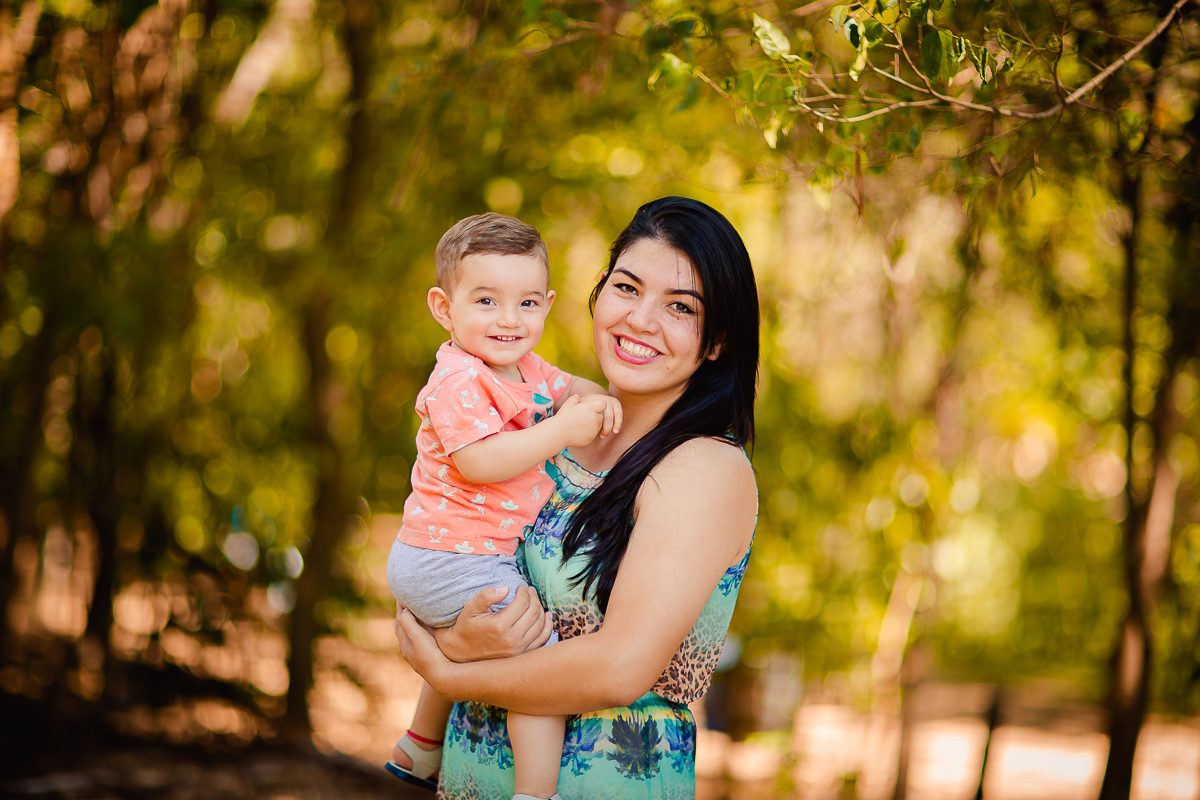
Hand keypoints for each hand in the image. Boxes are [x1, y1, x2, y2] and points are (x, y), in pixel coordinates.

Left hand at [394, 605, 453, 688]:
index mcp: (404, 644)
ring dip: (410, 624)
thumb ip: (408, 623)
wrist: (443, 677)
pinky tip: (426, 631)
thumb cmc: (430, 656)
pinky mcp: (429, 656)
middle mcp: (409, 650)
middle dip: (403, 616)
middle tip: (404, 603)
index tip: (401, 595)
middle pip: (403, 628)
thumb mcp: (416, 637)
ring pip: (411, 635)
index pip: (399, 621)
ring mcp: (419, 654)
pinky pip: (421, 639)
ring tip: (410, 616)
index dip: (400, 608)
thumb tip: (404, 611)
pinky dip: (420, 631)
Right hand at [433, 585, 553, 660]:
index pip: (522, 603)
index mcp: (500, 625)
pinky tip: (546, 616)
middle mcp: (511, 639)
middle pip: (533, 613)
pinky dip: (547, 627)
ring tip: (535, 601)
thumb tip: (505, 588)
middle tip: (530, 591)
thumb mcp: (470, 608)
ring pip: (540, 625)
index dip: (524, 592)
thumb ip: (486, 595)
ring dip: (540, 609)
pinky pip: (542, 640)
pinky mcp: (521, 655)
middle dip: (534, 598)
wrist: (461, 652)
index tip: (522, 587)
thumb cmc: (466, 626)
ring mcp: (518, 649)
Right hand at [553, 394, 618, 447]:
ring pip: (599, 424)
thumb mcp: (568, 404)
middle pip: (602, 415)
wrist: (558, 433)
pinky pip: (594, 433)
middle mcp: (595, 419)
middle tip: (584, 415)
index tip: (590, 407)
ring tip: (581, 423)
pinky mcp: (591, 438)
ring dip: (594, 423)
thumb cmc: (563, 417)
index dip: (597, 405)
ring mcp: (594, 430)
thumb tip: (578, 396)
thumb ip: (575, 398)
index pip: (603, 404)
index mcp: (590, 409)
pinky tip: (579, 430)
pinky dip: (589, 431)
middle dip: (596, 414)